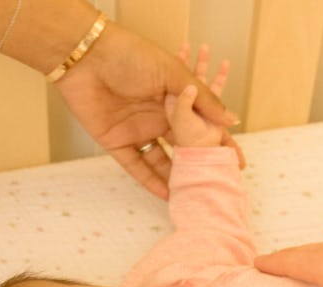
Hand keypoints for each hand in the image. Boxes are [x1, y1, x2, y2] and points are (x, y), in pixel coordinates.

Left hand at [55, 22, 242, 198]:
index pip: (201, 125)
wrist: (86, 57)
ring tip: (192, 194)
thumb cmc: (131, 56)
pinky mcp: (115, 141)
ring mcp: (137, 130)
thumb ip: (202, 99)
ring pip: (160, 160)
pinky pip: (135, 166)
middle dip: (198, 166)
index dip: (217, 143)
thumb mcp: (174, 73)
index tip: (235, 163)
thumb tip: (231, 121)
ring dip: (174, 177)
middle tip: (216, 185)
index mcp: (174, 98)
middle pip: (182, 146)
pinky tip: (165, 193)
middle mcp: (157, 116)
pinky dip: (149, 181)